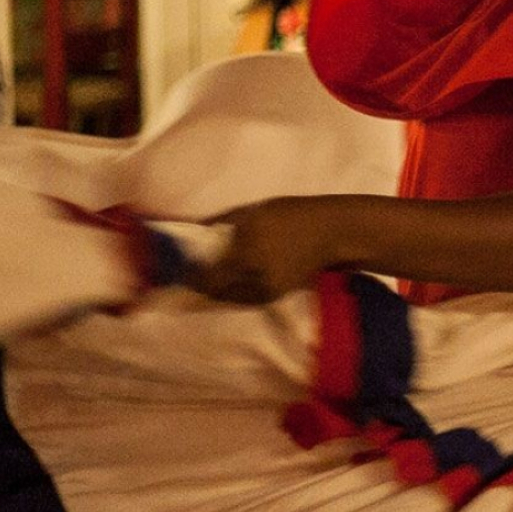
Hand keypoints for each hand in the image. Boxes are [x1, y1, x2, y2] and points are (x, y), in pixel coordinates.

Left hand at [186, 198, 336, 303]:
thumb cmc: (290, 216)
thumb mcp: (251, 212)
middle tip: (192, 277)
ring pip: (231, 298)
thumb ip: (219, 222)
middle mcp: (252, 278)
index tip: (181, 271)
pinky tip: (232, 284)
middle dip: (202, 286)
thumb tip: (192, 230)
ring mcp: (266, 289)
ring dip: (219, 292)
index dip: (191, 277)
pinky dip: (236, 294)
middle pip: (216, 291)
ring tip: (210, 282)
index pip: (207, 276)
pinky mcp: (276, 295)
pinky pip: (247, 299)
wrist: (331, 234)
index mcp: (243, 256)